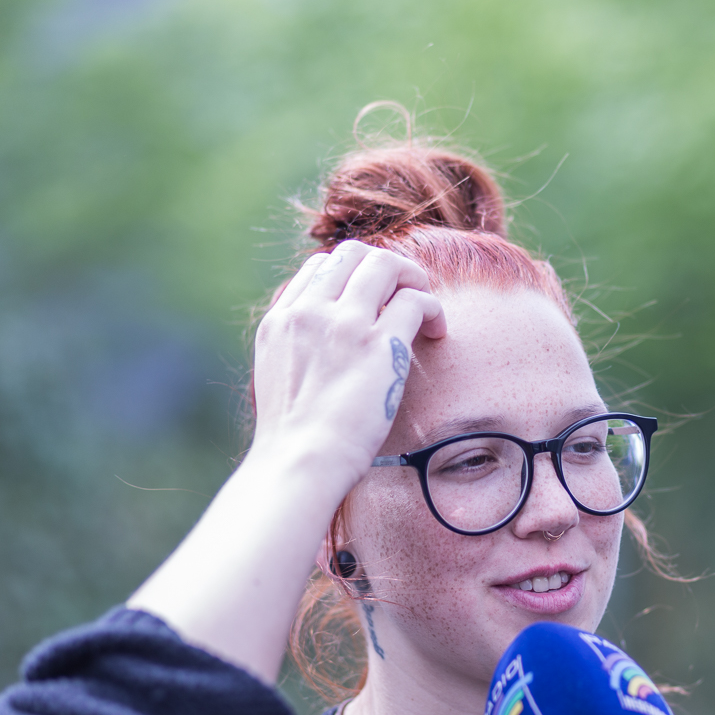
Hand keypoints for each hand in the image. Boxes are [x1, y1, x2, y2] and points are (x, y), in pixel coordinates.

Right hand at [249, 240, 445, 482]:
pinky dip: (432, 308)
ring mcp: (344, 324)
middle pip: (354, 253)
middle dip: (386, 266)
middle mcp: (309, 311)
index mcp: (280, 320)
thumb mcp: (278, 380)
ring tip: (424, 309)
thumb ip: (298, 351)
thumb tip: (325, 350)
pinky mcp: (379, 344)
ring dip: (413, 279)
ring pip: (386, 265)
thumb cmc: (295, 440)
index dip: (353, 275)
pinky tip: (436, 332)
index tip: (372, 300)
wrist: (300, 462)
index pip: (320, 268)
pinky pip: (415, 300)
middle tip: (404, 296)